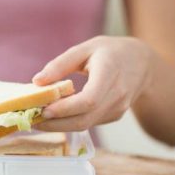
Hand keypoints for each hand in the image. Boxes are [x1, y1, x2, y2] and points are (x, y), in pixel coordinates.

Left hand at [32, 36, 153, 130]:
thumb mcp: (85, 48)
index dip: (65, 109)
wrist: (142, 63)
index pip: (89, 99)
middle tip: (31, 119)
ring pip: (85, 125)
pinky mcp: (114, 116)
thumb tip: (37, 81)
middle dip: (55, 123)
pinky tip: (53, 117)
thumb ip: (60, 64)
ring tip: (36, 118)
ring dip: (59, 125)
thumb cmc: (110, 52)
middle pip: (84, 118)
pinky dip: (68, 122)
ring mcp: (118, 109)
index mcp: (110, 73)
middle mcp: (117, 95)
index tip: (44, 110)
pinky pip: (88, 123)